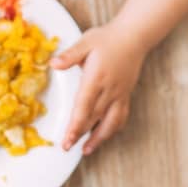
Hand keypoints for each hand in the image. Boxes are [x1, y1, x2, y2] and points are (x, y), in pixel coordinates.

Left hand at [50, 22, 146, 155]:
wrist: (134, 36)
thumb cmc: (107, 39)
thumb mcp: (86, 42)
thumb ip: (70, 55)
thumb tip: (53, 64)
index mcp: (96, 77)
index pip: (84, 106)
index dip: (75, 125)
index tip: (67, 139)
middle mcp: (109, 89)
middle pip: (94, 117)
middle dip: (80, 134)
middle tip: (67, 147)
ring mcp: (120, 94)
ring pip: (110, 121)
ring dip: (98, 138)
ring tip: (87, 150)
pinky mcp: (126, 95)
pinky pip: (121, 116)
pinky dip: (112, 129)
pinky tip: (105, 135)